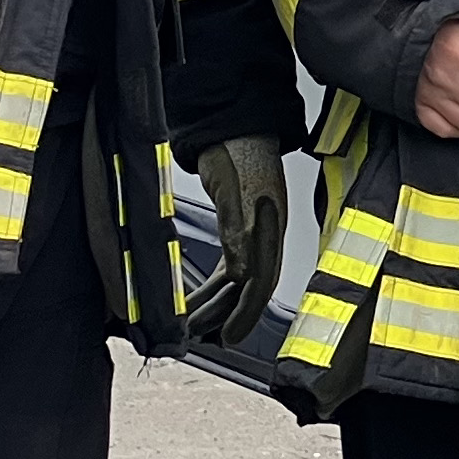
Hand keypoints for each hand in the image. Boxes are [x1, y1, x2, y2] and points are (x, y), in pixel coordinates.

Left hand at [183, 137, 285, 343]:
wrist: (234, 120)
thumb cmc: (238, 150)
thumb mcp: (234, 193)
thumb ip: (239, 233)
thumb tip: (244, 276)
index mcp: (269, 228)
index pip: (260, 283)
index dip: (244, 314)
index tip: (228, 338)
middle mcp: (265, 235)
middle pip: (246, 288)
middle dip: (221, 315)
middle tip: (194, 334)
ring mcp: (253, 232)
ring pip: (236, 281)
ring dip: (213, 303)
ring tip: (189, 321)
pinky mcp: (239, 226)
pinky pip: (228, 267)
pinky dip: (212, 285)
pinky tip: (195, 296)